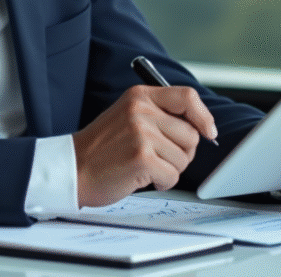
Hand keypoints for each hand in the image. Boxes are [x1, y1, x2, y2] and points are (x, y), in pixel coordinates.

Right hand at [72, 85, 217, 207]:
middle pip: (191, 134)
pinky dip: (162, 183)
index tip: (208, 132)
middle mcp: (141, 110)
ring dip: (170, 169)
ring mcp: (141, 134)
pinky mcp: (141, 158)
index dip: (203, 116)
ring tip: (145, 166)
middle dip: (182, 152)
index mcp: (139, 96)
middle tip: (158, 157)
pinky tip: (142, 177)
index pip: (187, 97)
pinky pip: (173, 176)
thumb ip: (160, 115)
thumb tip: (201, 127)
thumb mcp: (128, 116)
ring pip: (184, 158)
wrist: (72, 169)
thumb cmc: (102, 148)